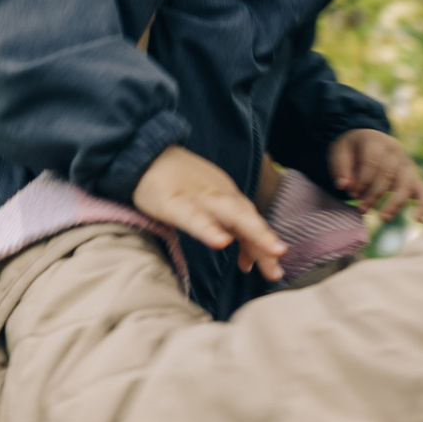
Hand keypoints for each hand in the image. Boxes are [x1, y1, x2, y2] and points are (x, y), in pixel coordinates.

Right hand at [132, 145, 286, 280]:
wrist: (142, 153)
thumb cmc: (174, 183)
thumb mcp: (202, 203)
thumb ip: (222, 225)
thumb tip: (244, 253)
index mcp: (224, 196)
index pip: (250, 221)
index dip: (263, 242)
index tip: (274, 268)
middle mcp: (218, 194)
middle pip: (247, 217)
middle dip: (266, 239)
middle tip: (280, 262)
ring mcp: (197, 196)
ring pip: (231, 213)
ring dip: (253, 231)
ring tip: (270, 251)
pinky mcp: (173, 202)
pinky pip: (193, 216)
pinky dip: (209, 229)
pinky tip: (221, 241)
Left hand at [329, 129, 422, 223]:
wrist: (367, 139)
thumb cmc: (352, 150)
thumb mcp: (340, 152)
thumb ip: (341, 168)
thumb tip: (345, 187)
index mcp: (375, 141)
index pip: (372, 162)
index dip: (362, 180)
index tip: (352, 193)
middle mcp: (395, 151)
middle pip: (389, 174)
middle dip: (374, 194)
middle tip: (361, 209)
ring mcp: (406, 163)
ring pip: (407, 183)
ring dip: (395, 203)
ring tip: (384, 218)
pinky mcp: (413, 176)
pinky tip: (419, 220)